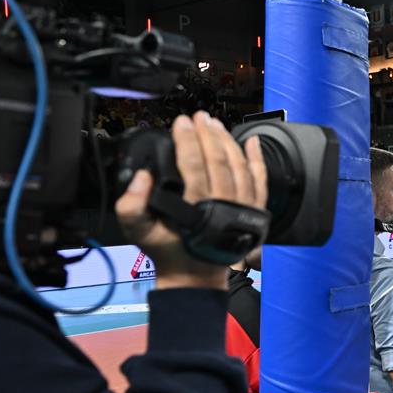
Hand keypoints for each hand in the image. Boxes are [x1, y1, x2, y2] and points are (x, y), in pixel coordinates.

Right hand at [116, 112, 267, 288]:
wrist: (194, 275)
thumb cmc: (169, 251)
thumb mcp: (139, 233)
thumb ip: (132, 206)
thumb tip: (142, 177)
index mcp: (196, 210)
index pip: (192, 165)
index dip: (186, 140)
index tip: (180, 122)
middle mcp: (224, 206)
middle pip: (217, 160)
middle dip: (207, 134)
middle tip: (198, 117)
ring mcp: (242, 209)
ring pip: (239, 166)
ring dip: (227, 141)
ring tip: (215, 124)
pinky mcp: (254, 212)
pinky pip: (260, 181)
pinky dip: (258, 160)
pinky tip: (253, 141)